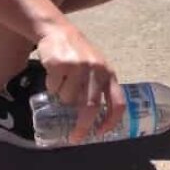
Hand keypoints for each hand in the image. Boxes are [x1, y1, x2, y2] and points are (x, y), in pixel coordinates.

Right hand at [37, 28, 124, 143]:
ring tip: (63, 84)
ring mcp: (79, 67)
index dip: (112, 121)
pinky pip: (53, 88)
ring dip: (63, 98)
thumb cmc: (80, 55)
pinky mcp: (61, 64)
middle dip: (83, 126)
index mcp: (109, 74)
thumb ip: (99, 89)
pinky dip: (52, 87)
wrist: (59, 31)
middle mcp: (97, 70)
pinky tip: (54, 74)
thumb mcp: (97, 69)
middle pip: (91, 107)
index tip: (101, 133)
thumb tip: (95, 121)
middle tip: (75, 137)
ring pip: (68, 99)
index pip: (118, 102)